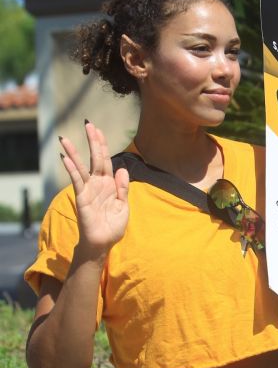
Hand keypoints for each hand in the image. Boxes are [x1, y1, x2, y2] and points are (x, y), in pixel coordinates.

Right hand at [59, 121, 128, 255]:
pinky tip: (66, 157)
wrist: (103, 243)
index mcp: (109, 184)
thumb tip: (122, 169)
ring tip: (64, 138)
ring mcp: (88, 190)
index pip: (106, 160)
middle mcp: (98, 184)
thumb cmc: (112, 226)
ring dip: (74, 152)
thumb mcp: (123, 206)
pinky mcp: (82, 198)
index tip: (98, 130)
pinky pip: (77, 181)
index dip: (103, 145)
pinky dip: (72, 169)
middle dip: (92, 141)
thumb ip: (123, 188)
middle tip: (88, 124)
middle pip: (95, 158)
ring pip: (81, 167)